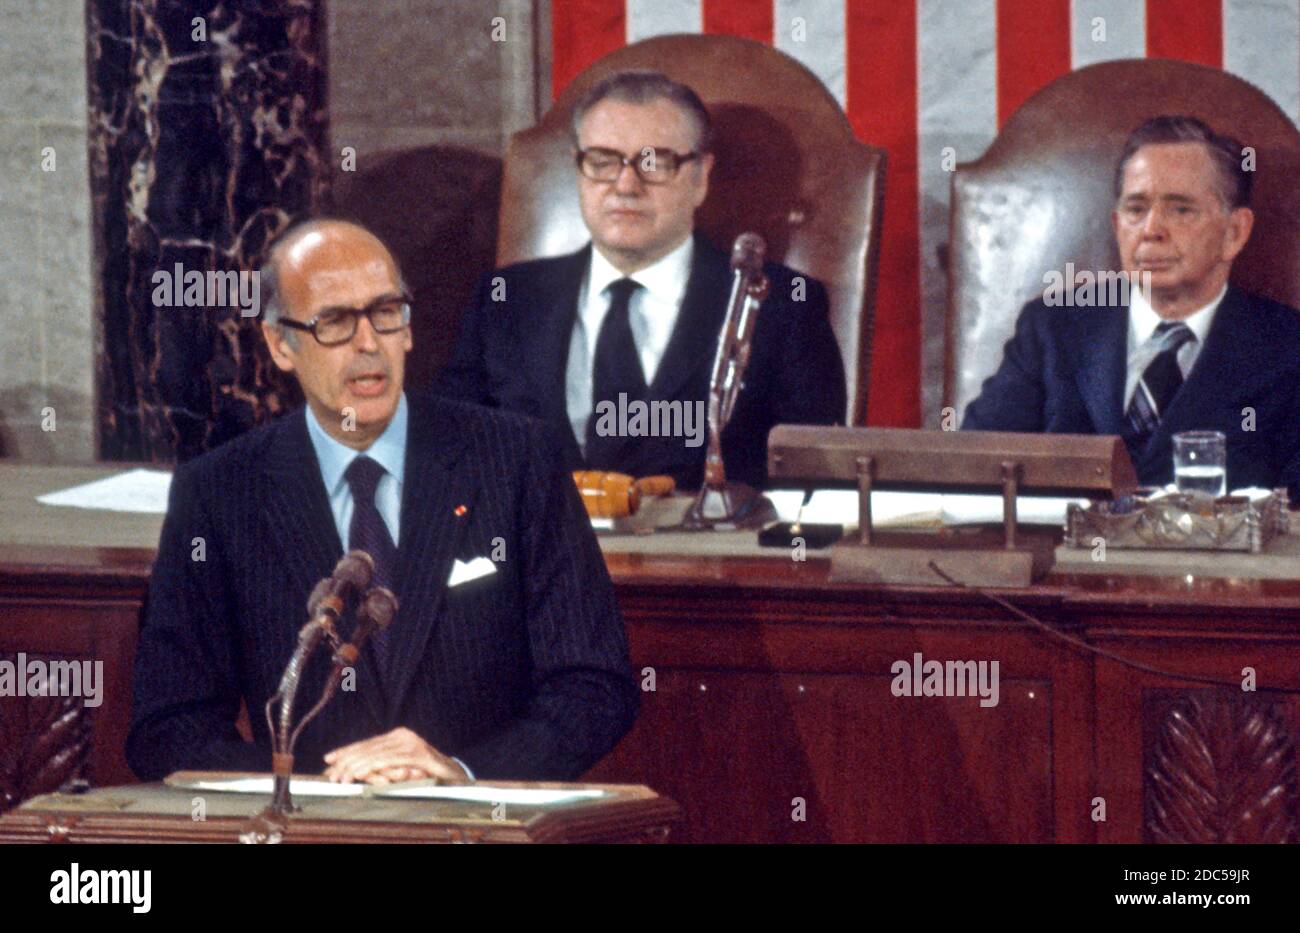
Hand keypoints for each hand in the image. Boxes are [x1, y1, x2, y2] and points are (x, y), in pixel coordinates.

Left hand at [322, 727, 469, 784]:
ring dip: (355, 767)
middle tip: (330, 774)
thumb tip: (357, 770)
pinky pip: (389, 760)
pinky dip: (372, 767)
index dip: (347, 751)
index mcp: (397, 736)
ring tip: (341, 777)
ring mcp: (411, 743)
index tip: (328, 759)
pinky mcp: (418, 754)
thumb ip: (384, 765)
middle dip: (347, 761)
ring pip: (376, 753)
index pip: (367, 743)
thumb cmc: (427, 775)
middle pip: (368, 747)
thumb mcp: (402, 769)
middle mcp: (403, 735)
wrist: (455, 777)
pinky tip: (359, 773)